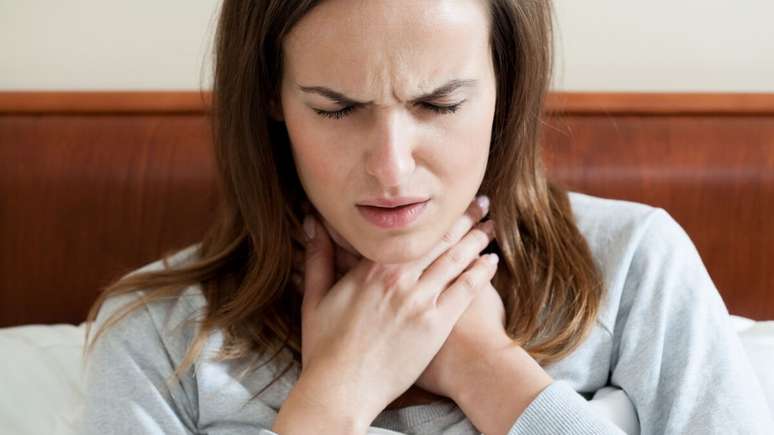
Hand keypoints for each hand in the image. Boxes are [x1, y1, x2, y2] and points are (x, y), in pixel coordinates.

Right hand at [292, 196, 495, 424]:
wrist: (341, 389)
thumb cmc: (324, 348)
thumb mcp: (314, 298)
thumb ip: (319, 257)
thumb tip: (312, 221)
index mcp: (371, 267)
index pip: (409, 231)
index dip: (432, 214)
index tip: (447, 200)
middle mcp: (398, 277)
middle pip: (438, 239)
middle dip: (462, 219)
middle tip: (480, 203)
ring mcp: (419, 300)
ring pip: (455, 259)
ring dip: (476, 239)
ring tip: (491, 226)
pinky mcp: (435, 325)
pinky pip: (465, 290)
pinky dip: (480, 273)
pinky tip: (491, 261)